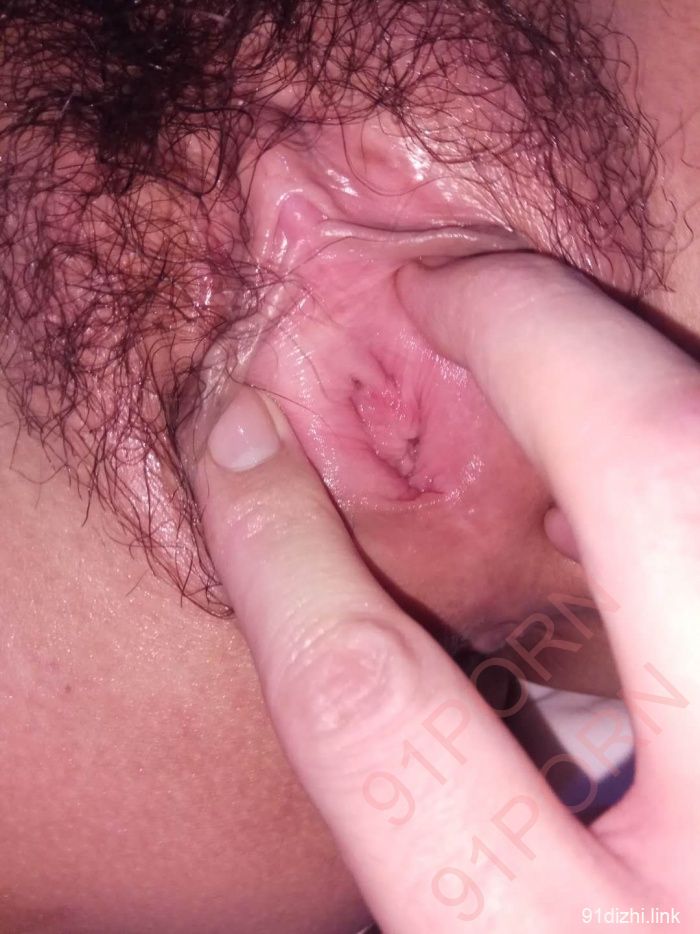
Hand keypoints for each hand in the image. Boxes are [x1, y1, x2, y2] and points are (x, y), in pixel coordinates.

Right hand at [187, 253, 697, 931]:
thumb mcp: (501, 924)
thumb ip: (443, 794)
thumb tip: (338, 603)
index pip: (380, 712)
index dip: (280, 553)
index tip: (237, 439)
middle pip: (658, 477)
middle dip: (532, 337)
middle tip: (444, 281)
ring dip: (639, 373)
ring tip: (541, 333)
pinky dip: (693, 447)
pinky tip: (644, 446)